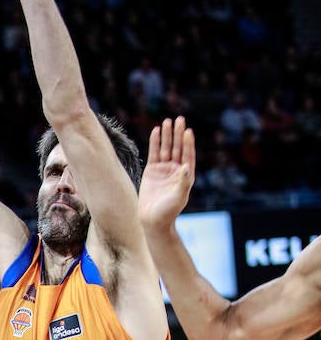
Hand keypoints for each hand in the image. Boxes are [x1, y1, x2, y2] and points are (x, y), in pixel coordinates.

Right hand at [139, 117, 195, 232]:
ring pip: (166, 148)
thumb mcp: (178, 197)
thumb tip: (186, 165)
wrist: (152, 220)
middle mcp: (175, 170)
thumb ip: (183, 181)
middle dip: (178, 134)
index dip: (188, 143)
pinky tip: (156, 131)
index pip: (187, 155)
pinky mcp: (151, 171)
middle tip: (180, 119)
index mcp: (185, 175)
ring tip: (168, 121)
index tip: (188, 131)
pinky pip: (154, 153)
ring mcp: (163, 169)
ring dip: (167, 135)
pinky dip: (155, 142)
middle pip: (177, 148)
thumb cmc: (168, 211)